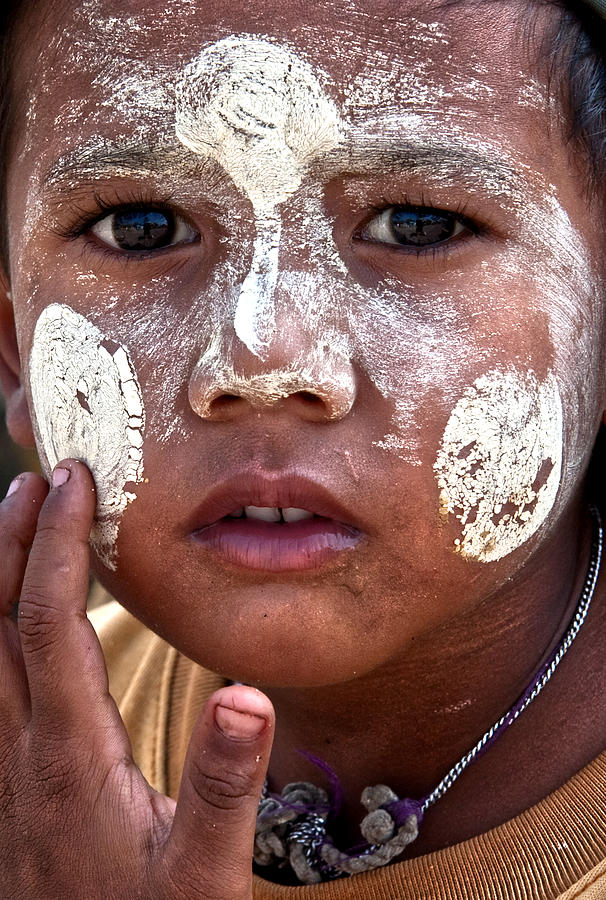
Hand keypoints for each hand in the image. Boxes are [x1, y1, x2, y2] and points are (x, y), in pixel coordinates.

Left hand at [0, 460, 274, 899]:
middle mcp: (20, 749)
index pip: (49, 624)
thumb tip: (245, 695)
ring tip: (17, 525)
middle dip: (12, 542)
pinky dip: (0, 628)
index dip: (57, 546)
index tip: (73, 485)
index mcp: (67, 753)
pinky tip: (17, 621)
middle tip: (33, 481)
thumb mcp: (201, 874)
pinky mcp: (11, 783)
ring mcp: (6, 767)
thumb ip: (223, 787)